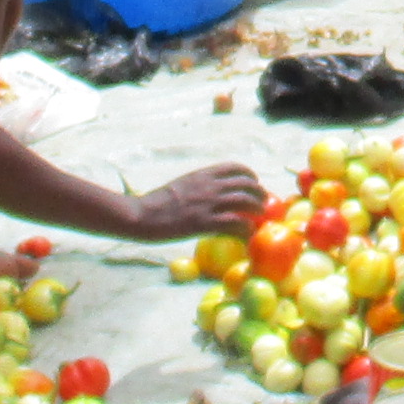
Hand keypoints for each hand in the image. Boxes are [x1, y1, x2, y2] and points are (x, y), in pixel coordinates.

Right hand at [120, 164, 269, 238]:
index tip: (254, 183)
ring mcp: (208, 204)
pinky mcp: (204, 223)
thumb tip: (211, 194)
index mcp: (202, 174)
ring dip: (258, 210)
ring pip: (246, 201)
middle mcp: (209, 186)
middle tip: (262, 204)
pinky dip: (247, 229)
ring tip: (260, 219)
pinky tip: (248, 235)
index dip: (250, 175)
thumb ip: (198, 186)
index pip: (235, 167)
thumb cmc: (156, 204)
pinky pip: (235, 224)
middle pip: (246, 184)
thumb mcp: (181, 186)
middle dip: (259, 193)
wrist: (140, 215)